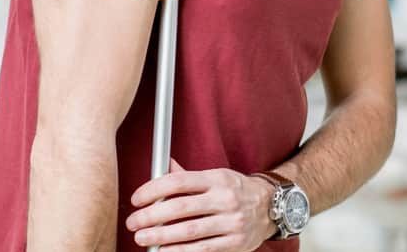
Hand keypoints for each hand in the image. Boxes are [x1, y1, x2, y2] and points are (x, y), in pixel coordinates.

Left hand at [127, 159, 275, 250]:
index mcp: (218, 178)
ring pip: (189, 231)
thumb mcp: (218, 176)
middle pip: (180, 207)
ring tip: (143, 238)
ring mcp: (232, 222)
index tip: (136, 199)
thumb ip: (189, 176)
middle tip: (133, 222)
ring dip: (161, 236)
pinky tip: (164, 250)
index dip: (153, 190)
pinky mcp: (235, 242)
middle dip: (151, 216)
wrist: (273, 207)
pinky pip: (203, 249)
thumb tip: (163, 164)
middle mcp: (226, 199)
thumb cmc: (238, 191)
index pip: (179, 181)